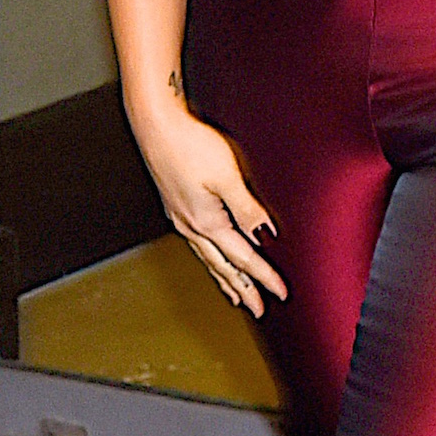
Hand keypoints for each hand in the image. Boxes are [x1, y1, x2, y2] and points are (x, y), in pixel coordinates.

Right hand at [135, 103, 287, 316]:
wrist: (156, 125)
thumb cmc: (190, 145)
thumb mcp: (227, 176)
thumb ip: (247, 208)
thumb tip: (265, 235)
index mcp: (206, 222)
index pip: (244, 258)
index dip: (264, 276)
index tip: (280, 293)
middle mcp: (191, 226)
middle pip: (223, 267)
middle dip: (243, 289)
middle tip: (258, 309)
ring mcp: (180, 218)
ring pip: (207, 259)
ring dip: (225, 279)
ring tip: (236, 294)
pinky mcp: (175, 206)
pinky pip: (197, 245)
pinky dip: (210, 260)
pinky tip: (211, 257)